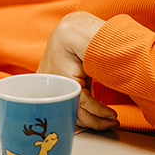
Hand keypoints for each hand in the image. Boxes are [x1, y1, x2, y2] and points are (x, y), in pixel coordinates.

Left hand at [38, 11, 118, 130]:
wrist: (77, 28)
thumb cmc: (78, 45)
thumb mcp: (78, 71)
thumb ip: (82, 88)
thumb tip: (93, 107)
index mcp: (44, 82)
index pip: (57, 108)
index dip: (77, 119)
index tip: (83, 123)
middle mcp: (46, 85)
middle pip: (69, 113)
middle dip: (91, 123)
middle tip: (107, 125)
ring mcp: (54, 84)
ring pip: (78, 111)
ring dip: (98, 120)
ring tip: (111, 120)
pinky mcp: (67, 82)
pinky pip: (84, 103)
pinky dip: (99, 111)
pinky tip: (109, 114)